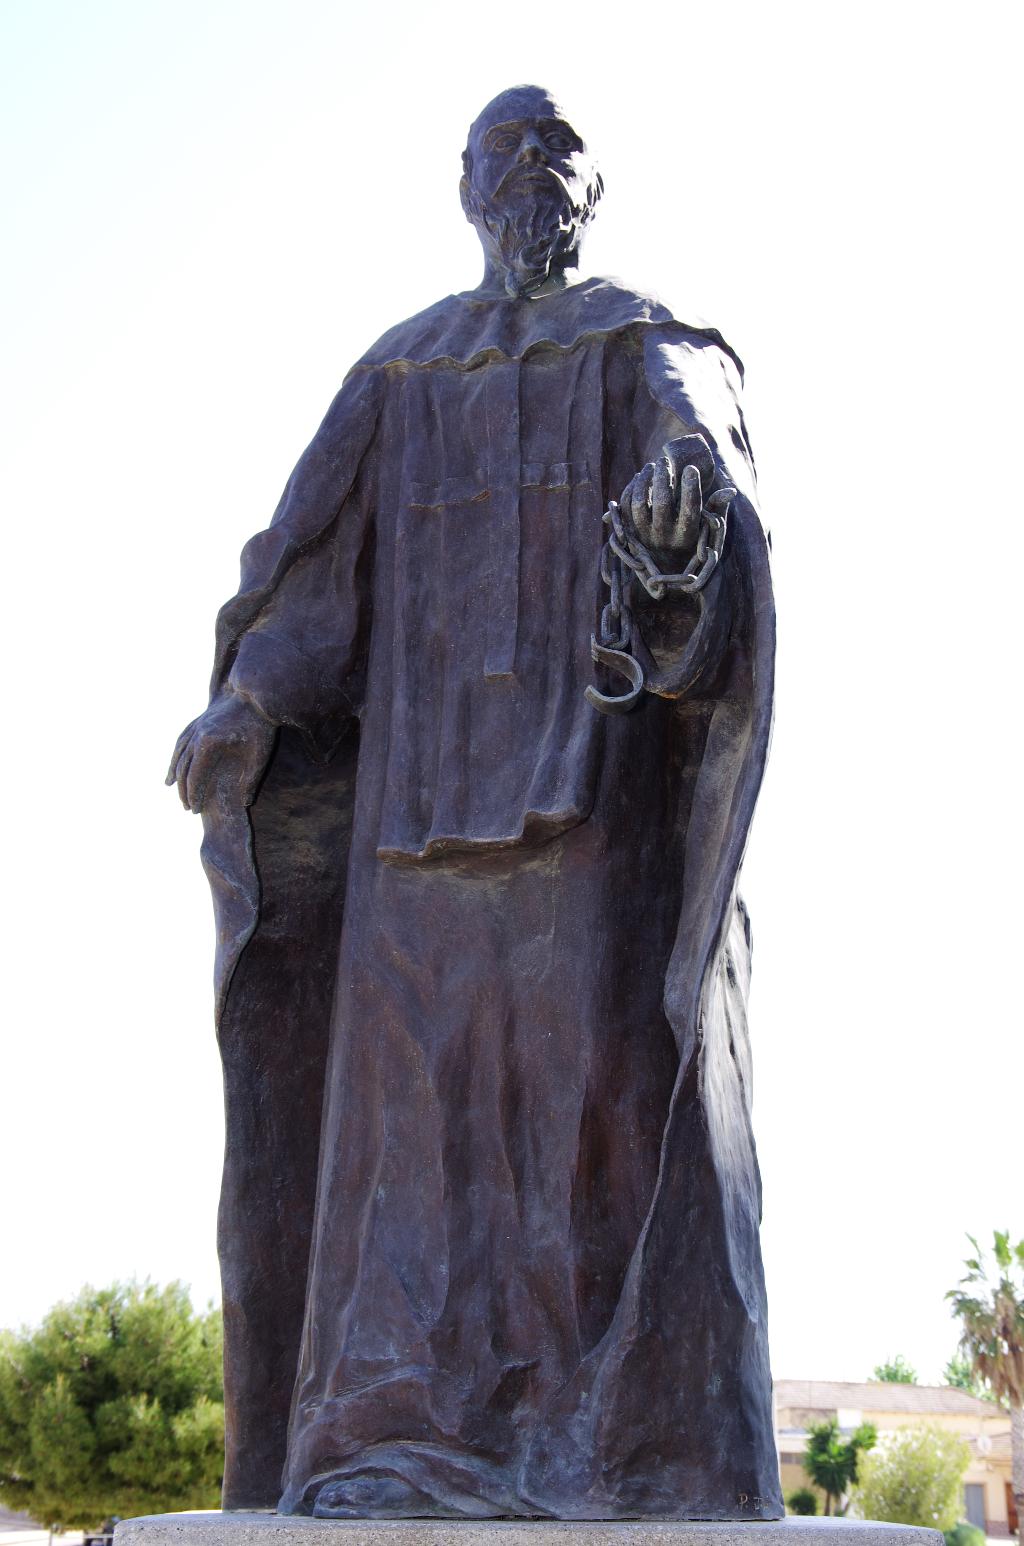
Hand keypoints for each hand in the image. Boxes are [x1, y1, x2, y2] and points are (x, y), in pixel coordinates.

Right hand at [166, 693, 275, 813]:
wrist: (258, 695)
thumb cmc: (261, 727)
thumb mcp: (259, 757)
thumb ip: (251, 780)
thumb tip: (244, 804)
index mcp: (209, 743)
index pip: (195, 775)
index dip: (194, 794)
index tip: (195, 810)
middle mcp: (197, 734)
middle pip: (183, 767)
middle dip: (183, 788)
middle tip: (186, 807)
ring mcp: (197, 725)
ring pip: (179, 752)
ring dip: (174, 771)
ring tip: (169, 786)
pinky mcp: (201, 719)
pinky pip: (183, 738)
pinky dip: (177, 752)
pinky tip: (176, 760)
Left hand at [618, 435, 729, 568]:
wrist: (662, 575)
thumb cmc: (691, 547)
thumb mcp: (708, 533)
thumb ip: (718, 509)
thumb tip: (730, 491)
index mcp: (686, 536)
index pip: (690, 510)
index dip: (691, 487)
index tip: (691, 468)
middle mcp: (664, 537)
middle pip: (662, 502)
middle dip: (664, 477)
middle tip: (665, 461)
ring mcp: (643, 536)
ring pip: (639, 503)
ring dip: (644, 481)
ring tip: (651, 466)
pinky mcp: (629, 533)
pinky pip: (625, 507)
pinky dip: (631, 489)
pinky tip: (639, 478)